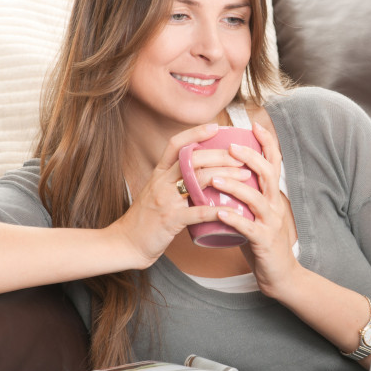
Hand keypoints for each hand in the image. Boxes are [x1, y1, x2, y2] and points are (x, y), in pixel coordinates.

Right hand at [111, 123, 247, 268]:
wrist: (125, 244)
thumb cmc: (145, 219)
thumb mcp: (156, 192)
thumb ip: (173, 180)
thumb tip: (200, 170)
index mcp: (158, 173)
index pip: (176, 144)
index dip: (195, 133)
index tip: (216, 127)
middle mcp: (161, 182)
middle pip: (194, 159)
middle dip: (222, 155)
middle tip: (242, 157)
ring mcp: (165, 200)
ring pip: (200, 180)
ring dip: (227, 177)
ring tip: (245, 176)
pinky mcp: (170, 220)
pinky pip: (198, 212)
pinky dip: (217, 210)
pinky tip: (234, 209)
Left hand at [212, 122, 302, 298]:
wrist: (281, 276)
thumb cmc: (262, 242)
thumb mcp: (257, 213)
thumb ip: (245, 196)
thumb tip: (222, 175)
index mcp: (273, 195)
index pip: (274, 163)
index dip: (267, 143)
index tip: (254, 125)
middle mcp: (275, 205)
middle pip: (268, 174)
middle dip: (251, 157)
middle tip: (231, 146)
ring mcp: (272, 223)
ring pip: (257, 199)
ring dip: (235, 187)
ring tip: (215, 178)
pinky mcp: (264, 242)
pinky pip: (249, 228)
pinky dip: (235, 220)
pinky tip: (221, 214)